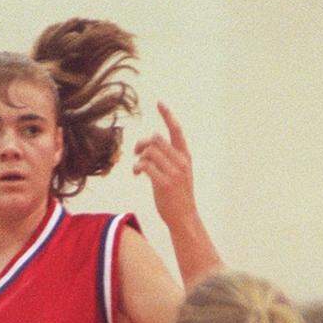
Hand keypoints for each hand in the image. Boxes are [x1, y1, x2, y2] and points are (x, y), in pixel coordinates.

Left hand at [133, 103, 195, 228]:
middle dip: (143, 144)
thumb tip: (148, 149)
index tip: (159, 103)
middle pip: (157, 140)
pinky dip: (138, 167)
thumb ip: (168, 160)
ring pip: (150, 152)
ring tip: (137, 169)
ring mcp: (174, 172)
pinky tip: (137, 174)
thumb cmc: (177, 197)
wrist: (184, 218)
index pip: (176, 131)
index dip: (167, 116)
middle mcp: (181, 162)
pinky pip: (146, 165)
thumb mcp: (178, 174)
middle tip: (136, 153)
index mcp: (185, 157)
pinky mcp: (165, 183)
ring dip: (139, 158)